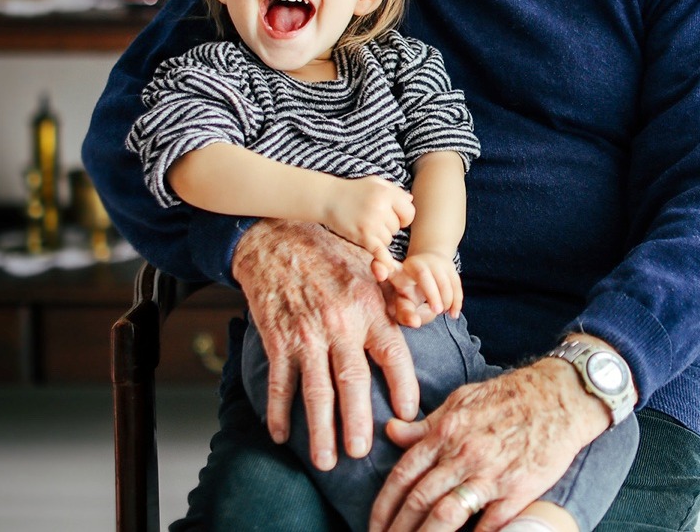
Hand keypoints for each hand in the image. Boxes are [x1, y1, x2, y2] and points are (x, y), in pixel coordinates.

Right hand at [231, 219, 418, 469]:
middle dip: (357, 422)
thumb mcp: (370, 270)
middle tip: (361, 454)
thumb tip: (422, 317)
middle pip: (352, 381)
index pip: (393, 353)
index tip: (408, 415)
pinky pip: (279, 382)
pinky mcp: (278, 338)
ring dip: (320, 429)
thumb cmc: (332, 256)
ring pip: (315, 390)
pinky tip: (281, 436)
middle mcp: (340, 322)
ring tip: (326, 461)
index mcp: (368, 307)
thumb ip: (395, 297)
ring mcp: (306, 333)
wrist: (279, 239)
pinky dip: (278, 412)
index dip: (403, 386)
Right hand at [320, 176, 414, 274]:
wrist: (327, 198)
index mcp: (387, 193)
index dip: (404, 217)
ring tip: (366, 226)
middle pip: (397, 228)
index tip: (394, 217)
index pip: (409, 212)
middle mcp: (381, 207)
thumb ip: (395, 191)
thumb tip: (411, 200)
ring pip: (388, 240)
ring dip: (380, 238)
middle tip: (372, 219)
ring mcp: (372, 223)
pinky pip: (380, 251)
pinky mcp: (362, 236)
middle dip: (388, 227)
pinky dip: (384, 260)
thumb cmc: (353, 190)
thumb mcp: (375, 183)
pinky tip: (388, 266)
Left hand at [368, 358, 610, 531]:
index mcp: (446, 430)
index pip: (403, 475)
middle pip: (419, 500)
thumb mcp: (461, 400)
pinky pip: (489, 525)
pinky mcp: (518, 490)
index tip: (374, 526)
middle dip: (398, 530)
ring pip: (446, 515)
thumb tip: (391, 432)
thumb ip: (426, 424)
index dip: (384, 506)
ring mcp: (491, 474)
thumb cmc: (509, 396)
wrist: (559, 396)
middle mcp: (463, 453)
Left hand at [381, 252, 462, 326]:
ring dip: (446, 298)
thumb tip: (415, 322)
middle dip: (431, 293)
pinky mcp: (449, 266)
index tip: (382, 277)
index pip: (390, 269)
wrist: (428, 263)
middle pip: (423, 275)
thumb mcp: (403, 298)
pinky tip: (453, 313)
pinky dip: (456, 299)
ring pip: (442, 279)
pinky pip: (455, 283)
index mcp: (399, 270)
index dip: (381, 268)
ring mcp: (434, 262)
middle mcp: (417, 263)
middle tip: (436, 311)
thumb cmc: (411, 288)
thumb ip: (405, 313)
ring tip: (443, 312)